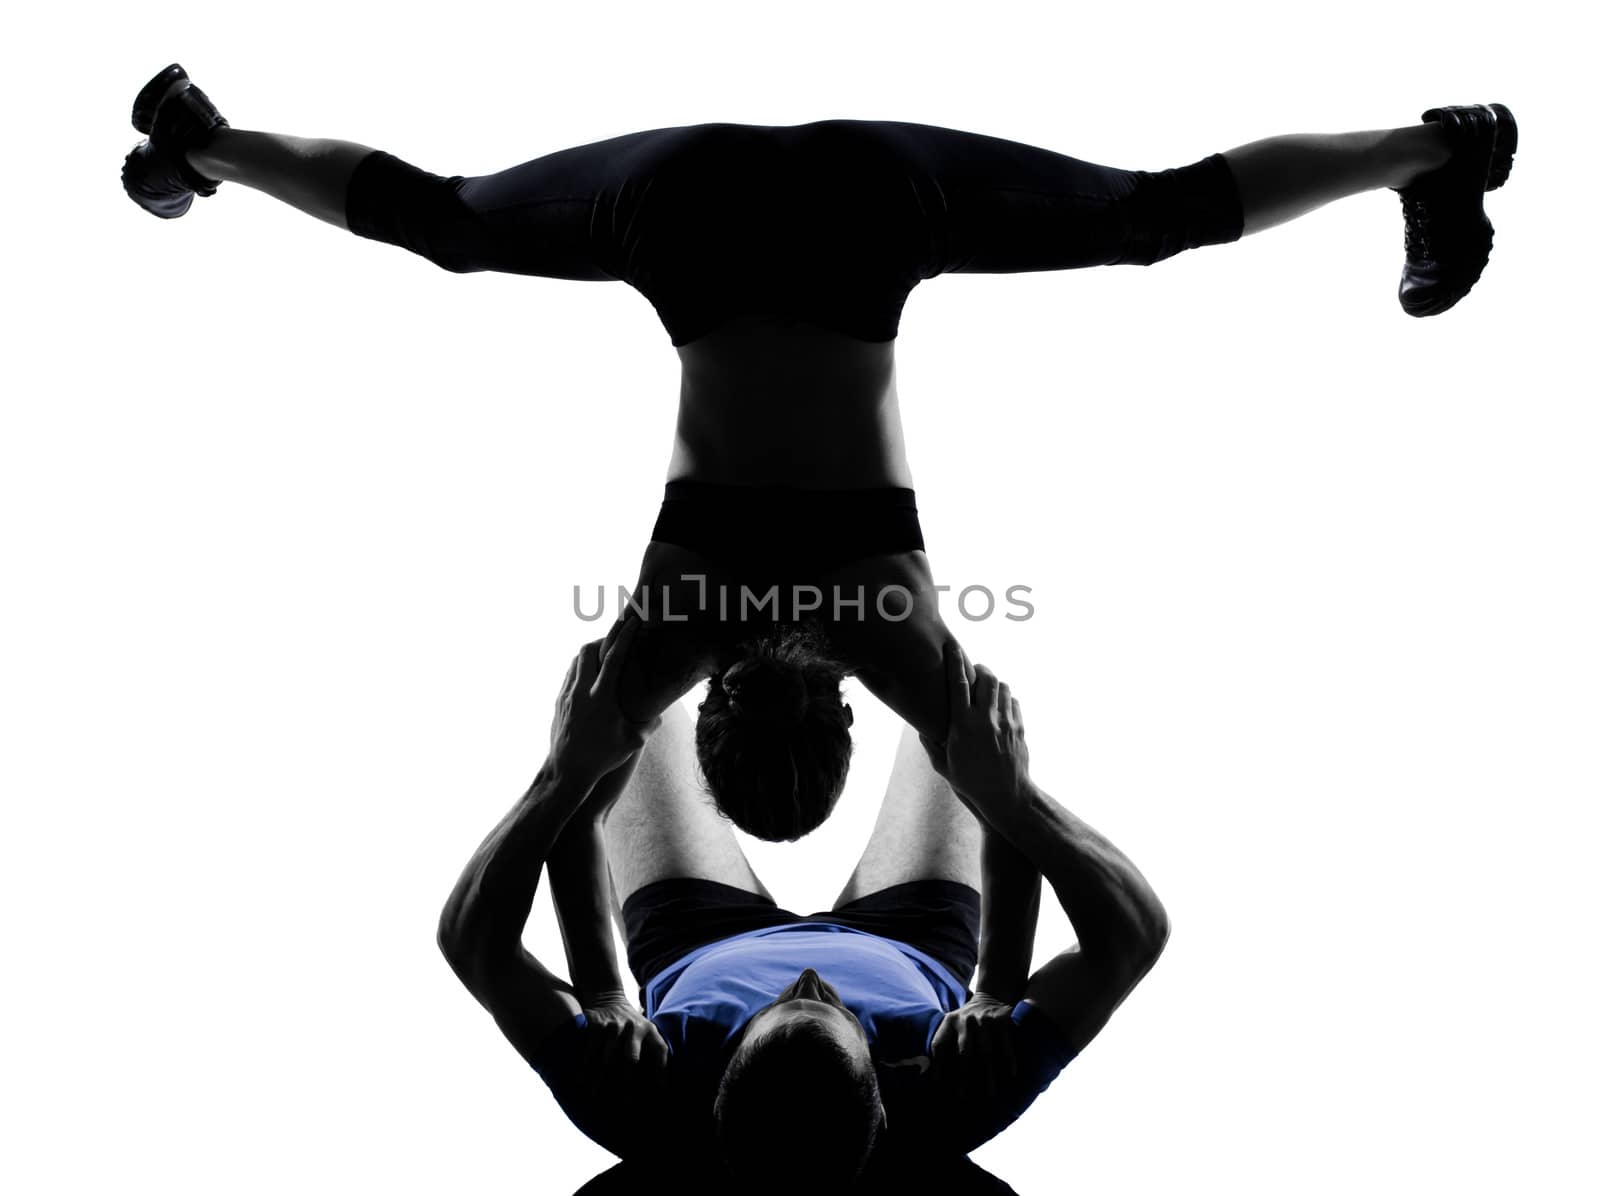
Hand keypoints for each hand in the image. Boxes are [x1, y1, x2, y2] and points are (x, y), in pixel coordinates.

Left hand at [549, 615, 659, 781]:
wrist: (567, 771)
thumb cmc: (602, 758)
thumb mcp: (632, 743)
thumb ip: (649, 725)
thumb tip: (660, 715)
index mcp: (602, 697)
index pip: (614, 657)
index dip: (625, 636)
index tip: (632, 622)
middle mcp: (582, 691)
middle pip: (589, 650)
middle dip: (604, 638)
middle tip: (618, 636)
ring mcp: (568, 695)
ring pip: (577, 660)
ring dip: (591, 651)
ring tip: (605, 652)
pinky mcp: (559, 702)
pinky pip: (570, 674)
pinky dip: (581, 666)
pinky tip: (590, 674)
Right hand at [577, 993, 670, 1102]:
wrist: (607, 996)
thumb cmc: (630, 1024)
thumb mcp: (645, 1029)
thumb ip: (653, 1050)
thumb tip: (662, 1086)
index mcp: (649, 1030)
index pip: (660, 1050)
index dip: (661, 1070)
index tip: (660, 1091)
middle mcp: (634, 1027)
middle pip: (631, 1060)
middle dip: (627, 1084)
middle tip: (624, 1105)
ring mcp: (614, 1025)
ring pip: (607, 1058)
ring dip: (601, 1080)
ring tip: (597, 1098)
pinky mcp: (596, 1023)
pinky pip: (590, 1049)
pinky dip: (585, 1066)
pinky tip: (582, 1080)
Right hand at [919, 642, 1030, 826]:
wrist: (1006, 796)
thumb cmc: (970, 783)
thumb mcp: (943, 765)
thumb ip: (930, 743)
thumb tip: (920, 727)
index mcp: (963, 725)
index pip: (958, 684)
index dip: (955, 662)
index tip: (952, 646)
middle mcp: (986, 719)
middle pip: (986, 678)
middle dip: (979, 669)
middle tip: (973, 671)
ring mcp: (1005, 722)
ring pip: (1003, 687)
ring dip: (993, 683)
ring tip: (986, 689)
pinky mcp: (1019, 728)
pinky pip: (1014, 702)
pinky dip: (1006, 699)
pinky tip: (999, 707)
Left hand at [930, 991, 1017, 1108]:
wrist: (992, 996)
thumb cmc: (969, 1020)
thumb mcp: (955, 1023)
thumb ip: (947, 1042)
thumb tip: (931, 1074)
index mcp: (949, 1021)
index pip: (939, 1044)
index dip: (937, 1065)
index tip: (937, 1085)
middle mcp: (965, 1019)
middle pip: (963, 1053)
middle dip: (963, 1076)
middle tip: (963, 1096)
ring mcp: (984, 1019)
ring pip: (985, 1052)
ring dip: (988, 1074)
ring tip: (990, 1093)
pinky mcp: (1001, 1019)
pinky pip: (1005, 1044)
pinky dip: (1008, 1059)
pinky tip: (1011, 1073)